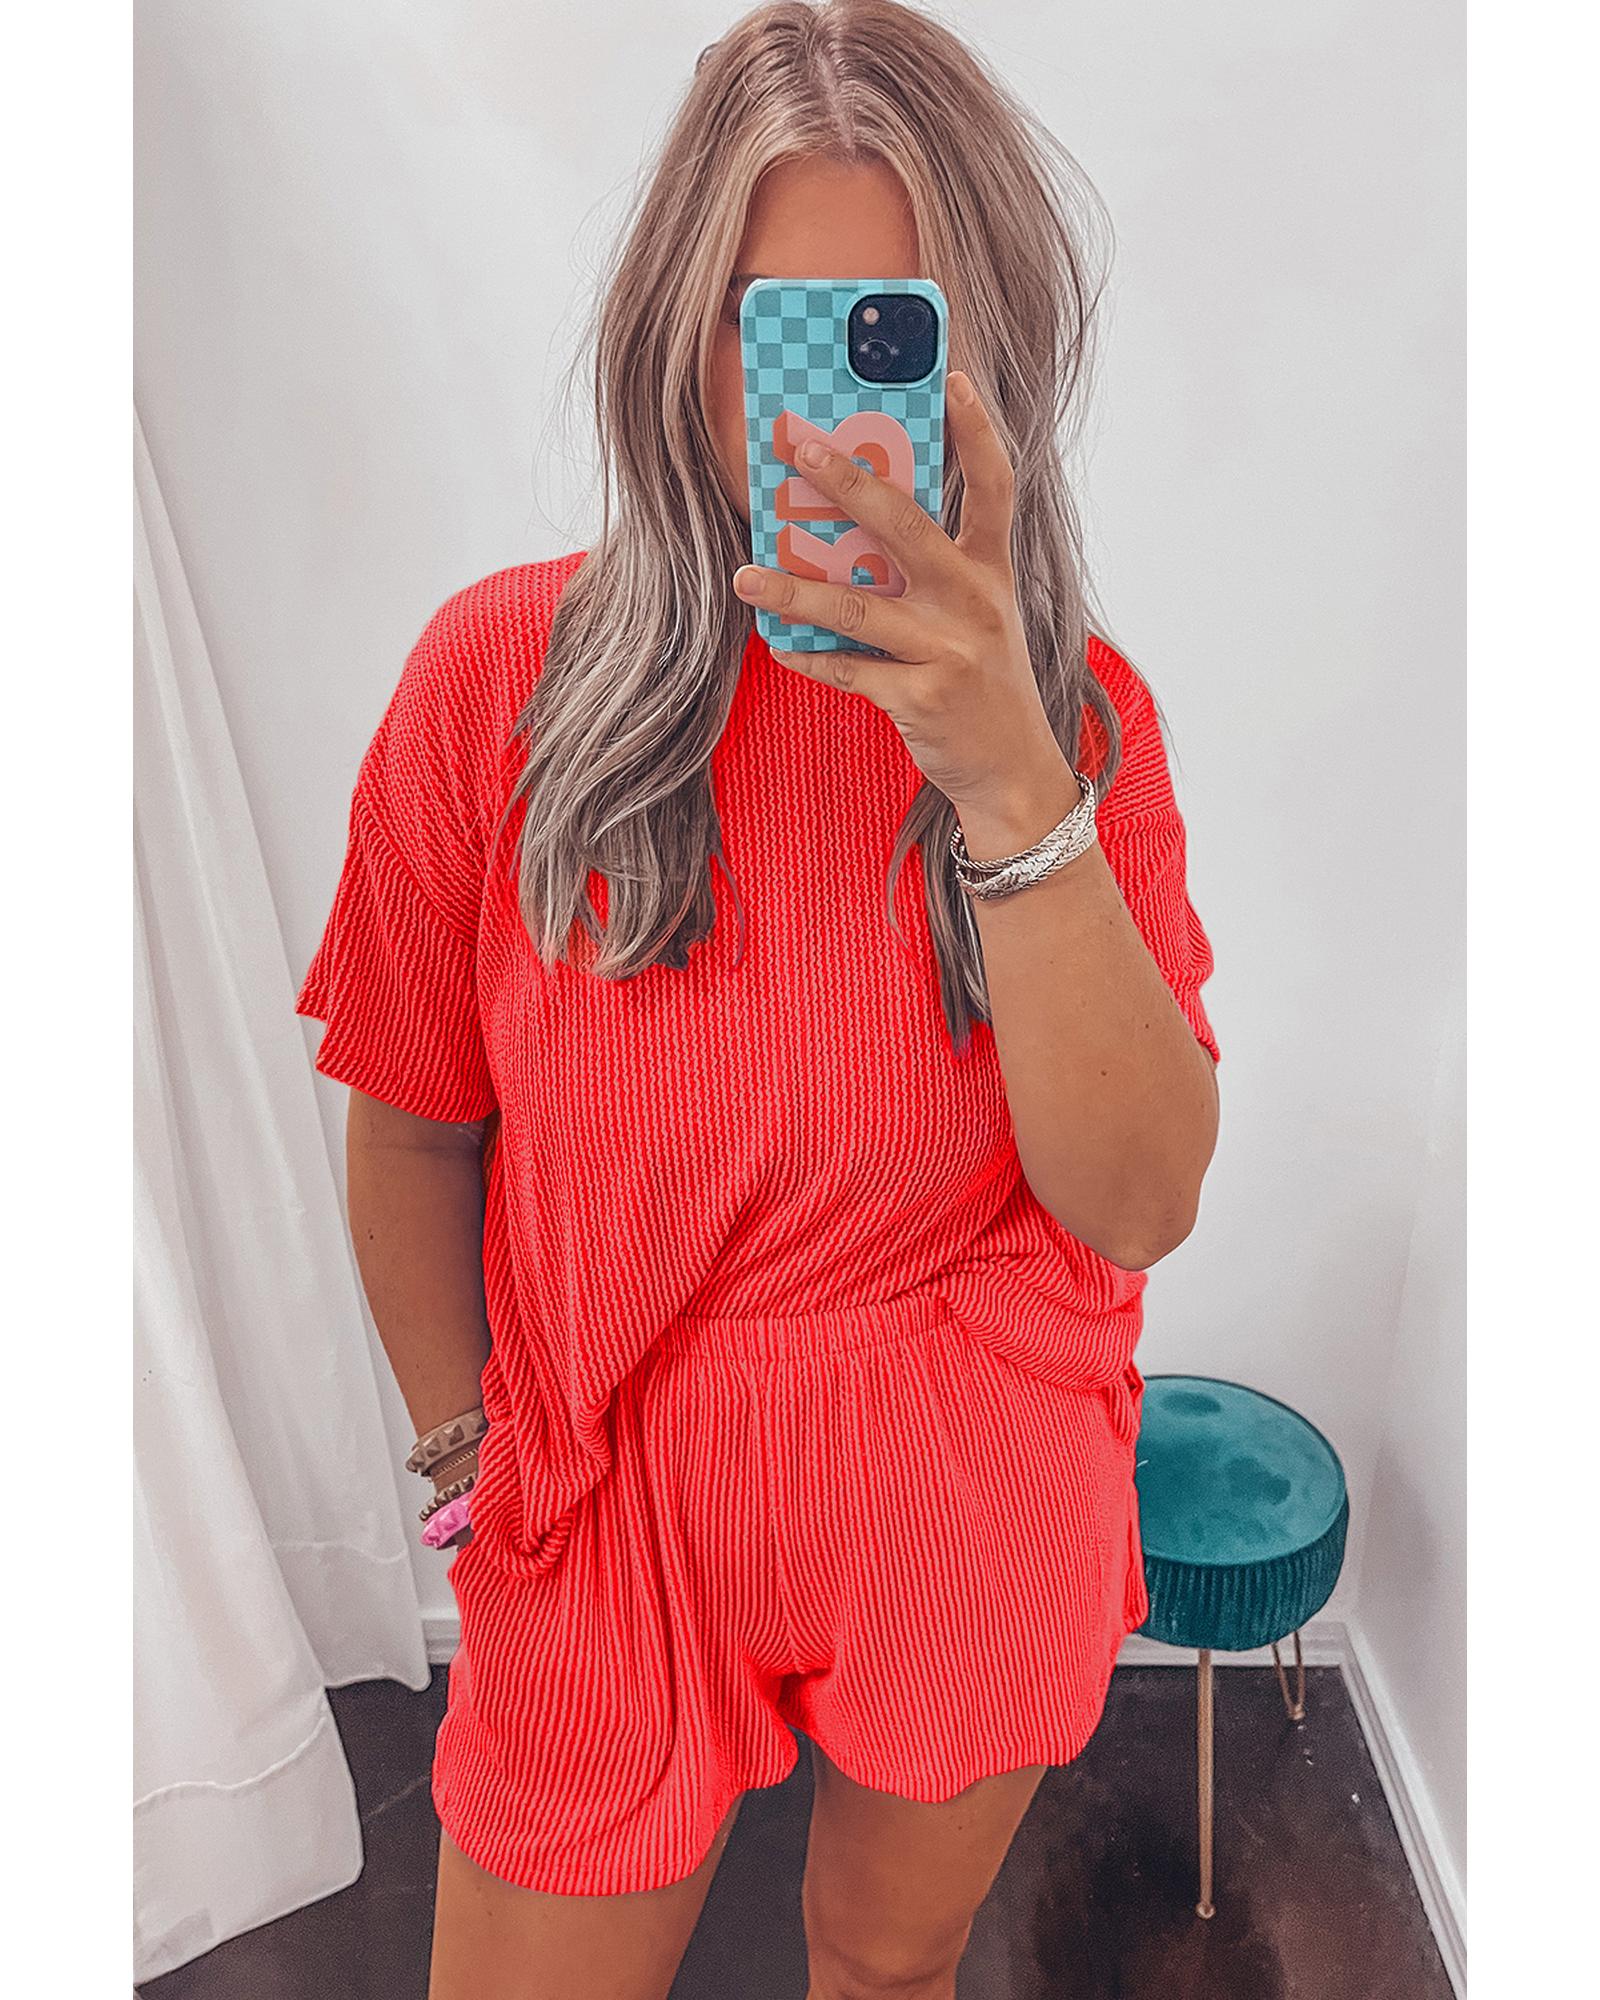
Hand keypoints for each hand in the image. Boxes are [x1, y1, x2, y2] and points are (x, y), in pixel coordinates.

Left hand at [730, 370, 1077, 820]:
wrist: (1014, 772)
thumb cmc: (982, 683)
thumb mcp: (975, 617)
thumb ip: (927, 574)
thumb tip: (844, 536)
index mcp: (990, 571)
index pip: (994, 485)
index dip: (977, 430)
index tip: (955, 377)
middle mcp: (974, 601)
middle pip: (905, 524)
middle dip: (847, 480)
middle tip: (799, 446)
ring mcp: (950, 650)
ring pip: (857, 607)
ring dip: (793, 591)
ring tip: (744, 576)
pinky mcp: (923, 699)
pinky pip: (849, 671)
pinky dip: (808, 659)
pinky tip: (777, 646)